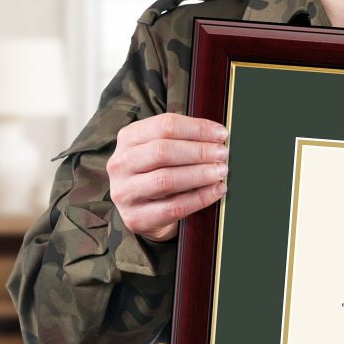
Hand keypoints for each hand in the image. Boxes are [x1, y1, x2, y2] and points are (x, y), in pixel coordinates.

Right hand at [108, 113, 228, 241]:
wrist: (142, 212)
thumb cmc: (157, 173)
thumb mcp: (161, 151)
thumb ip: (183, 140)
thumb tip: (218, 135)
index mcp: (128, 139)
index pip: (164, 126)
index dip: (197, 128)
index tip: (220, 134)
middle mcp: (121, 163)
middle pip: (163, 151)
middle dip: (199, 151)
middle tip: (222, 154)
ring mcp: (125, 192)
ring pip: (167, 179)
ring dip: (200, 174)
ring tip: (221, 171)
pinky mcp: (136, 217)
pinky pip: (174, 207)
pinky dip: (200, 198)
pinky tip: (216, 190)